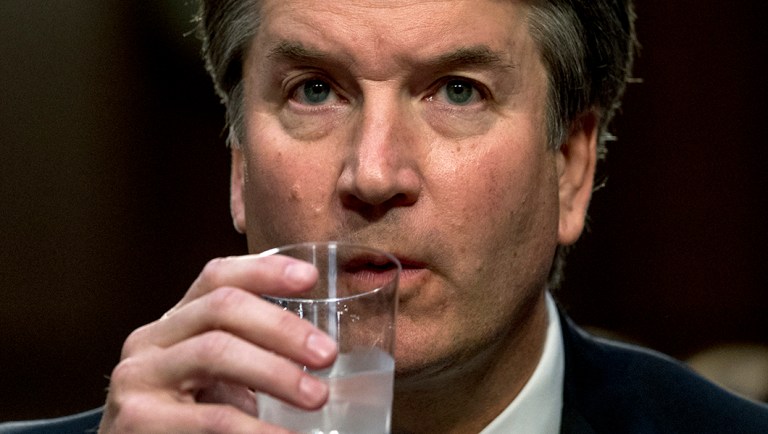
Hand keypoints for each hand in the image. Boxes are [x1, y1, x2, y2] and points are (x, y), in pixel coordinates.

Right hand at [99, 255, 337, 432]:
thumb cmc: (185, 422)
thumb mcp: (214, 379)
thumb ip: (250, 353)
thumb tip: (322, 349)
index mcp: (174, 324)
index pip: (217, 276)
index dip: (264, 270)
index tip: (310, 278)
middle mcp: (150, 342)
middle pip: (221, 307)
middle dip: (282, 327)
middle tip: (327, 354)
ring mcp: (138, 380)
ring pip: (215, 352)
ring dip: (276, 373)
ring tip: (317, 397)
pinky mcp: (137, 421)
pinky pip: (213, 419)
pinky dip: (257, 429)